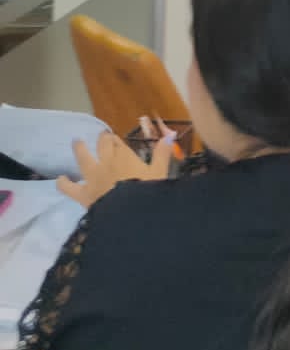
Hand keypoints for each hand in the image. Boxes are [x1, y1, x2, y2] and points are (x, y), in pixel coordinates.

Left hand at [57, 130, 173, 208]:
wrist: (129, 213)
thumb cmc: (147, 191)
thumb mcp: (160, 172)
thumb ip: (162, 153)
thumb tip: (170, 136)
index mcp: (125, 156)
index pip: (118, 143)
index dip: (116, 140)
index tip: (116, 138)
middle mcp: (106, 162)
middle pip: (102, 145)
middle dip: (102, 139)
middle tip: (102, 136)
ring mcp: (92, 177)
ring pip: (83, 159)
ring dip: (79, 149)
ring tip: (76, 142)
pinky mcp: (83, 193)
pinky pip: (69, 188)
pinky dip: (63, 183)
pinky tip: (60, 179)